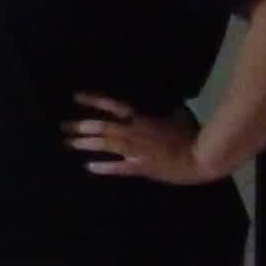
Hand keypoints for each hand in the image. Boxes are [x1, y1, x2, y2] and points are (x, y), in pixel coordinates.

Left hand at [65, 94, 211, 183]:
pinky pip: (119, 168)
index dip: (94, 101)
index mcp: (143, 119)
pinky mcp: (142, 168)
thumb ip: (168, 110)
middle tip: (62, 126)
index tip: (75, 97)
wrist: (203, 158)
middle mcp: (136, 133)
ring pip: (106, 144)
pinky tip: (88, 166)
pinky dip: (103, 166)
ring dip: (85, 143)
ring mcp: (137, 151)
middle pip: (103, 126)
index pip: (114, 106)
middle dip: (81, 126)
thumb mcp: (179, 116)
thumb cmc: (193, 135)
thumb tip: (169, 102)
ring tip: (68, 142)